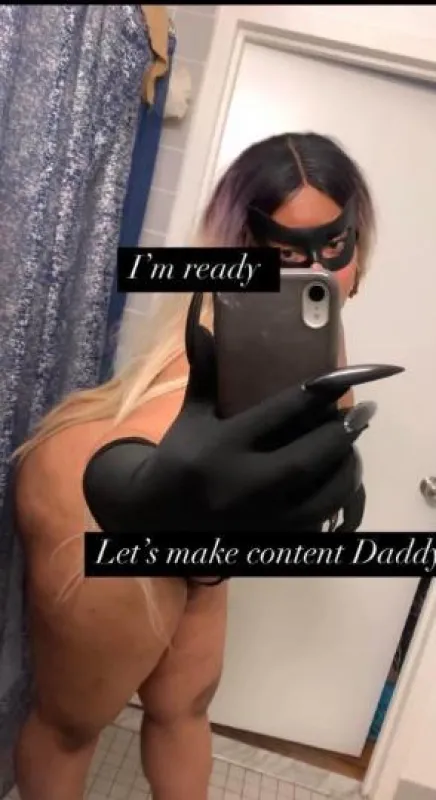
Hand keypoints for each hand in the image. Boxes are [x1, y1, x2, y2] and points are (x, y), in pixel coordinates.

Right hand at [83, 297, 373, 534]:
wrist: (156, 518)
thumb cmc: (179, 458)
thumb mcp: (191, 414)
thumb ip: (204, 370)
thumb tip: (201, 318)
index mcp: (218, 448)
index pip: (276, 415)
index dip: (314, 395)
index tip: (339, 381)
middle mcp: (238, 487)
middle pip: (306, 458)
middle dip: (339, 433)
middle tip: (362, 411)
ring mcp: (256, 520)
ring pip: (319, 496)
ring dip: (345, 467)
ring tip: (353, 444)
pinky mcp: (267, 542)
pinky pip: (315, 522)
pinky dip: (333, 498)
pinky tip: (338, 476)